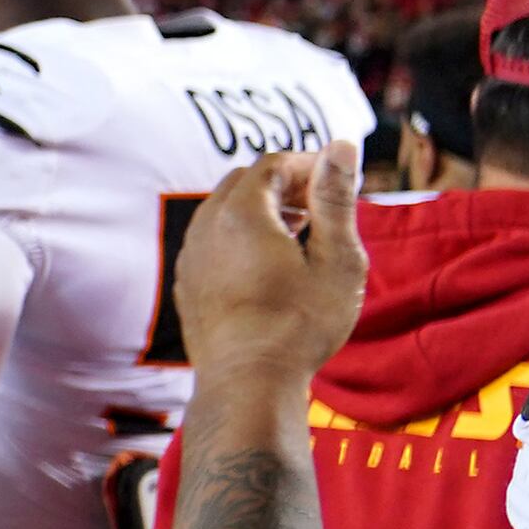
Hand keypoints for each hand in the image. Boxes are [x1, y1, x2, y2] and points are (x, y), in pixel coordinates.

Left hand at [177, 144, 365, 385]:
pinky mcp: (188, 284)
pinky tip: (269, 263)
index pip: (271, 164)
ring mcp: (191, 257)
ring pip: (223, 212)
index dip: (307, 164)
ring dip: (261, 209)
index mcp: (240, 214)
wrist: (247, 382)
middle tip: (321, 203)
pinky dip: (240, 236)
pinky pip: (211, 242)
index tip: (337, 180)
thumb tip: (341, 145)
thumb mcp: (336, 259)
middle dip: (284, 183)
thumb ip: (335, 198)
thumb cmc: (300, 324)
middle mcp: (205, 228)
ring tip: (301, 230)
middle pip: (243, 183)